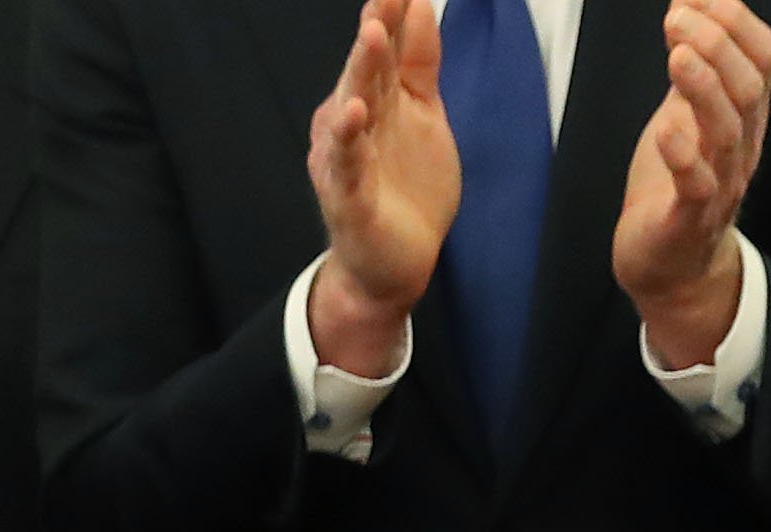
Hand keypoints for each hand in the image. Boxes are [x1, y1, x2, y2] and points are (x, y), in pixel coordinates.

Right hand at [302, 0, 457, 378]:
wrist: (392, 267)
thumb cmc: (404, 188)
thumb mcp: (424, 115)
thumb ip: (419, 65)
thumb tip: (421, 5)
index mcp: (375, 100)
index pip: (386, 48)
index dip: (395, 13)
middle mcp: (356, 123)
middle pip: (366, 70)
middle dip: (376, 30)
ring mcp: (348, 160)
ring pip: (352, 108)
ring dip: (361, 72)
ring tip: (373, 34)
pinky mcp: (349, 200)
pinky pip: (347, 166)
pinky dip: (348, 141)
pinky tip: (353, 115)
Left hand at [614, 0, 770, 371]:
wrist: (668, 266)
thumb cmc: (676, 181)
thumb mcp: (683, 111)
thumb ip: (690, 61)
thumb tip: (687, 0)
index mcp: (746, 116)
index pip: (764, 57)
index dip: (737, 21)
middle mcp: (742, 147)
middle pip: (750, 87)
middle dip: (717, 45)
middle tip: (676, 18)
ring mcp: (720, 185)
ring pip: (727, 131)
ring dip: (704, 87)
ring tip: (675, 54)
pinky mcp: (688, 221)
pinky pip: (697, 187)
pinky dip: (683, 156)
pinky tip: (663, 131)